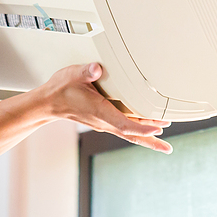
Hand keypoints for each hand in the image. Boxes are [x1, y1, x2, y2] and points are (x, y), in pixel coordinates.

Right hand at [41, 63, 172, 153]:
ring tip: (164, 146)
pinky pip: (123, 130)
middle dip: (150, 140)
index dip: (141, 127)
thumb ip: (87, 71)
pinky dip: (137, 133)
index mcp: (99, 111)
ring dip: (146, 139)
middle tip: (168, 147)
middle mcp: (103, 121)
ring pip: (128, 134)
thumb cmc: (61, 89)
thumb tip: (96, 68)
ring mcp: (103, 123)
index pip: (124, 124)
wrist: (49, 103)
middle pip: (131, 134)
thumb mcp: (74, 74)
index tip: (157, 129)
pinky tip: (146, 133)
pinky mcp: (102, 121)